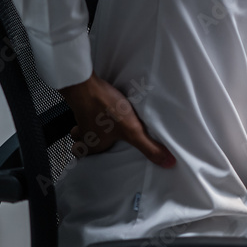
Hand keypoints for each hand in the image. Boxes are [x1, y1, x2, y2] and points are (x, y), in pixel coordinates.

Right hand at [59, 72, 175, 167]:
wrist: (87, 85)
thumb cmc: (105, 108)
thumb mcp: (132, 131)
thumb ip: (149, 147)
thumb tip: (166, 162)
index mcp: (93, 144)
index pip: (82, 155)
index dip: (87, 155)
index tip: (97, 155)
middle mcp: (84, 132)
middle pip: (79, 139)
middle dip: (87, 139)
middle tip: (100, 137)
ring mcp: (80, 115)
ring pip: (80, 123)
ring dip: (90, 123)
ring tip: (103, 120)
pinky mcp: (82, 99)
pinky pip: (84, 107)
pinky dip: (92, 107)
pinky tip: (104, 103)